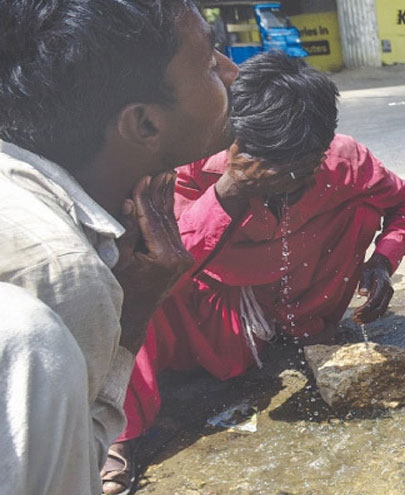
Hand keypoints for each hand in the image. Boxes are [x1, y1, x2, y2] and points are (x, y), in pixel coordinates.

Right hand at [114, 171, 194, 352]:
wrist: (135, 315)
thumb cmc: (121, 288)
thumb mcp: (119, 259)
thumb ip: (126, 231)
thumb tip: (129, 201)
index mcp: (165, 257)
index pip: (152, 220)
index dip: (145, 197)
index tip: (142, 176)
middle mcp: (179, 255)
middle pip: (165, 217)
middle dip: (161, 192)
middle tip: (163, 166)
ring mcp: (183, 256)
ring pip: (171, 221)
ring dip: (166, 197)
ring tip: (167, 174)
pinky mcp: (181, 257)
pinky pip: (172, 229)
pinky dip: (167, 212)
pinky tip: (166, 194)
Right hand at [213, 143, 322, 216]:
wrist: (236, 187)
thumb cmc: (237, 168)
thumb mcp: (236, 151)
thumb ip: (242, 138)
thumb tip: (245, 123)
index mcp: (270, 166)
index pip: (294, 161)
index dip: (306, 156)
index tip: (314, 148)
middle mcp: (277, 176)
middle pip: (301, 169)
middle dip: (313, 161)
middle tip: (322, 153)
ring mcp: (279, 184)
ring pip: (301, 177)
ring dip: (312, 169)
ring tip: (320, 161)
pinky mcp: (280, 189)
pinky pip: (297, 185)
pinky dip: (306, 179)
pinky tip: (312, 172)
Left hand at [353, 253, 393, 324]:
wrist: (381, 265)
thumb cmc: (371, 268)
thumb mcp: (366, 272)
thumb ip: (364, 282)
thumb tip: (362, 294)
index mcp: (383, 284)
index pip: (375, 300)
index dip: (366, 309)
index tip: (356, 313)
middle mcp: (388, 292)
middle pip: (380, 309)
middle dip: (367, 316)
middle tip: (355, 319)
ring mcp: (388, 296)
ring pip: (381, 312)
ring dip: (369, 318)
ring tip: (357, 321)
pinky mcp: (386, 299)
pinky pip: (380, 310)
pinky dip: (372, 316)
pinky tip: (363, 319)